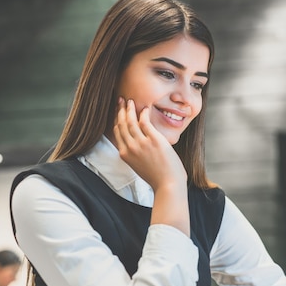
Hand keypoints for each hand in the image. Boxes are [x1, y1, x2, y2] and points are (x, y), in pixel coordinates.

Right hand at [113, 98, 189, 235]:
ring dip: (129, 109)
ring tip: (130, 101)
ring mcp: (141, 144)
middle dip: (120, 110)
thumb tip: (139, 145)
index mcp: (125, 155)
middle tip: (121, 100)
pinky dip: (143, 114)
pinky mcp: (154, 140)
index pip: (117, 132)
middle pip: (121, 124)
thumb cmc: (158, 177)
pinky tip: (145, 109)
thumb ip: (136, 154)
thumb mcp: (140, 166)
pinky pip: (145, 122)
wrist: (168, 185)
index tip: (118, 111)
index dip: (116, 119)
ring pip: (130, 121)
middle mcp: (130, 148)